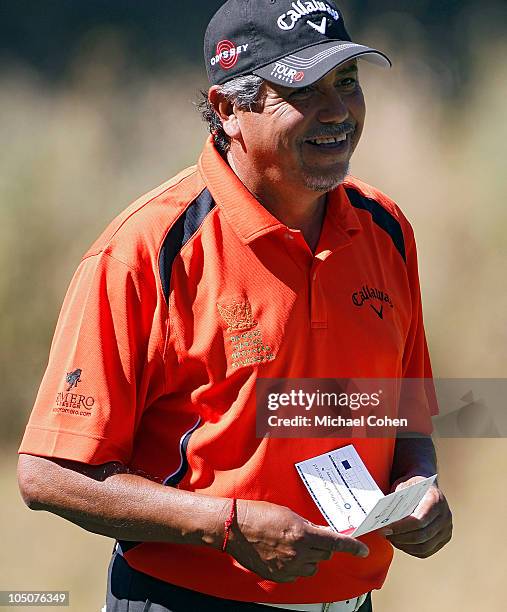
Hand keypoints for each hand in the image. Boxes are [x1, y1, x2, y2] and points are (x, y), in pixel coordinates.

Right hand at [226, 500, 368, 582]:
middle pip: (325, 554)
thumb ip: (308, 526)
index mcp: (302, 534)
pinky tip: (285, 554)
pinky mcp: (278, 575)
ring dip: (310, 556)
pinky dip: (296, 565)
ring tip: (294, 544)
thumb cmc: (259, 515)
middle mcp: (298, 553)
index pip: (335, 543)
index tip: (363, 550)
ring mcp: (288, 567)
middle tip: (312, 536)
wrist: (236, 527)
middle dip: (323, 546)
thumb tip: (322, 533)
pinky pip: (297, 574)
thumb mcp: (288, 514)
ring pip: (312, 566)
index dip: (352, 547)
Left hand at [382, 476, 451, 557]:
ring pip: (424, 547)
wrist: (427, 487)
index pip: (420, 520)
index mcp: (436, 500)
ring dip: (404, 545)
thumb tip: (384, 519)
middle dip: (401, 537)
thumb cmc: (412, 486)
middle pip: (422, 536)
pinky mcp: (443, 539)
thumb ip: (397, 502)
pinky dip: (410, 550)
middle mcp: (445, 516)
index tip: (386, 528)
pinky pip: (426, 551)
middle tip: (384, 534)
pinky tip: (399, 543)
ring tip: (390, 538)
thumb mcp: (404, 487)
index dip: (401, 527)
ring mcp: (446, 529)